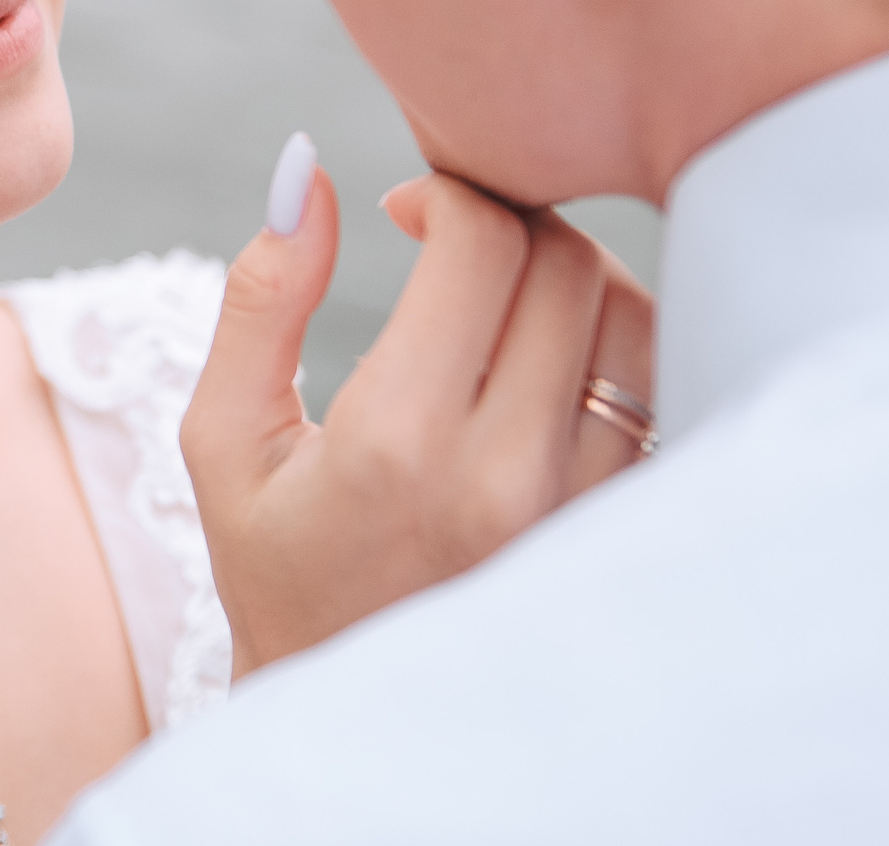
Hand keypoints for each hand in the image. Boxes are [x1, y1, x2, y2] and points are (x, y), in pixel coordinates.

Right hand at [181, 163, 654, 676]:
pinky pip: (663, 398)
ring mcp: (580, 514)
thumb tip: (304, 169)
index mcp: (397, 443)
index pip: (483, 245)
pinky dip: (619, 354)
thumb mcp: (226, 439)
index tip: (409, 210)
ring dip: (573, 282)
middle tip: (461, 245)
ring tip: (512, 301)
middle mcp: (505, 478)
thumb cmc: (278, 566)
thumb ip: (263, 300)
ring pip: (633, 321)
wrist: (359, 718)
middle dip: (512, 225)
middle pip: (567, 266)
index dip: (448, 193)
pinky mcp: (624, 536)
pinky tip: (557, 367)